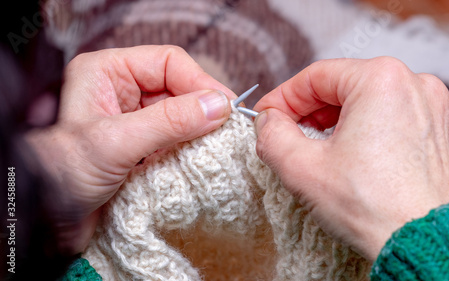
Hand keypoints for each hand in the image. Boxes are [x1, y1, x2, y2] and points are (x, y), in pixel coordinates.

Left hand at [26, 45, 235, 254]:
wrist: (45, 219)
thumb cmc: (63, 172)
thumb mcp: (118, 141)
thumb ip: (170, 121)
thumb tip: (218, 106)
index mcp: (108, 72)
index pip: (168, 63)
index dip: (200, 81)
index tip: (225, 106)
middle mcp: (121, 91)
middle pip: (177, 89)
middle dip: (202, 108)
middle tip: (227, 129)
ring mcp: (132, 121)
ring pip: (179, 116)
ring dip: (198, 131)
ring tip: (217, 145)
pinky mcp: (140, 147)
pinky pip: (174, 140)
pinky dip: (189, 149)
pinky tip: (198, 159)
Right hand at [253, 57, 448, 260]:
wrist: (425, 246)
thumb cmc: (371, 207)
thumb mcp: (301, 169)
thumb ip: (271, 135)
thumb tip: (268, 122)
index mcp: (381, 79)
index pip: (316, 77)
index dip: (284, 97)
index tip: (267, 117)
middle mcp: (417, 85)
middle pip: (347, 88)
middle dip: (313, 112)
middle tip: (292, 137)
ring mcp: (440, 110)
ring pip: (376, 104)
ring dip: (345, 123)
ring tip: (327, 152)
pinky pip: (403, 123)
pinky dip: (378, 134)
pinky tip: (365, 161)